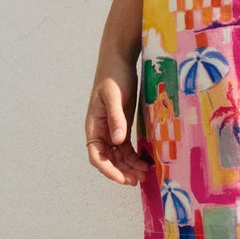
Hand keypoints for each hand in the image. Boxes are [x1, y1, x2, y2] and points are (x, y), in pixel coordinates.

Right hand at [85, 51, 152, 185]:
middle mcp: (101, 131)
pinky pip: (126, 146)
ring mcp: (112, 128)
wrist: (119, 58)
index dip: (108, 170)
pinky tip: (145, 161)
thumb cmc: (113, 75)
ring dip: (130, 165)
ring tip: (145, 174)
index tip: (122, 179)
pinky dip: (134, 155)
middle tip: (139, 179)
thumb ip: (116, 118)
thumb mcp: (114, 96)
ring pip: (119, 155)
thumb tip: (117, 141)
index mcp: (94, 126)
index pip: (97, 156)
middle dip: (122, 171)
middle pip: (109, 159)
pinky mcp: (122, 123)